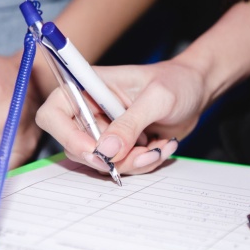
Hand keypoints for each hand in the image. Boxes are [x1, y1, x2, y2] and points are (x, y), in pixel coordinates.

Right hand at [36, 59, 209, 174]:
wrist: (196, 92)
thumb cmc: (177, 83)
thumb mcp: (157, 99)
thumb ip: (130, 123)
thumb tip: (107, 150)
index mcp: (89, 86)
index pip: (54, 112)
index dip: (66, 135)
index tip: (94, 150)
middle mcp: (91, 109)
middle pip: (74, 146)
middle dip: (107, 158)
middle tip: (137, 154)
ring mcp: (104, 130)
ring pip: (99, 162)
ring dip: (131, 163)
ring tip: (158, 148)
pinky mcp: (119, 145)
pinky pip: (120, 166)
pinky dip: (142, 164)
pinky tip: (161, 146)